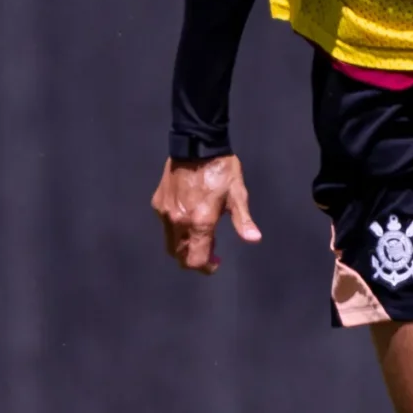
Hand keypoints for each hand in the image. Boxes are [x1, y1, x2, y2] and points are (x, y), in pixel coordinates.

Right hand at [151, 154, 261, 273]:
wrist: (196, 144)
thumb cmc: (221, 169)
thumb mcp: (237, 194)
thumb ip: (243, 220)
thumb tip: (254, 239)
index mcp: (200, 222)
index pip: (195, 260)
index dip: (206, 267)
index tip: (216, 262)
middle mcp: (179, 222)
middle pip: (180, 256)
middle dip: (194, 259)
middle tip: (209, 250)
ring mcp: (166, 213)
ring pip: (170, 243)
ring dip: (184, 247)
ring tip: (199, 235)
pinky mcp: (158, 203)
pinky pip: (165, 226)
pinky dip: (175, 230)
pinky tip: (187, 218)